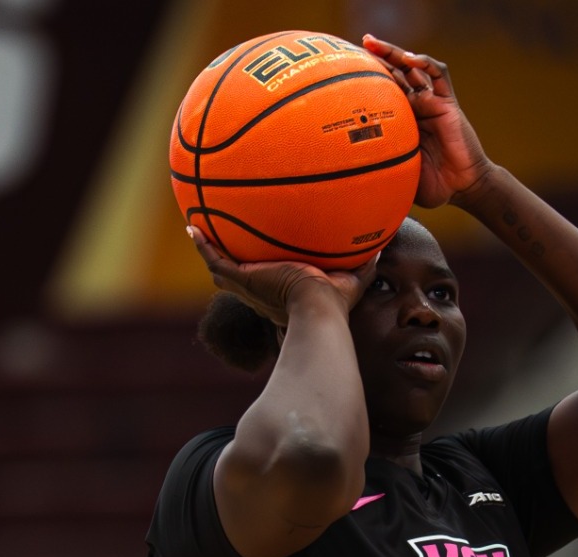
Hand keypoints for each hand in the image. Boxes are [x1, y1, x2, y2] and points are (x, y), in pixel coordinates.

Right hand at [187, 227, 378, 324]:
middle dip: (228, 260)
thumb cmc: (337, 302)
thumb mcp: (354, 276)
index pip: (267, 278)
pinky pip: (215, 259)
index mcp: (282, 291)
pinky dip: (203, 245)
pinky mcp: (242, 279)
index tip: (259, 256)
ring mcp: (248, 286)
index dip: (260, 268)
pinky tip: (193, 227)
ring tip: (197, 230)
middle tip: (220, 241)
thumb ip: (366, 259)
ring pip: (221, 269)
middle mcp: (261, 291)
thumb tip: (385, 241)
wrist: (318, 309)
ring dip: (209, 250)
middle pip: (238, 275)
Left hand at [362, 34, 494, 209]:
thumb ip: (379, 170)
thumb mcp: (398, 174)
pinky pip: (439, 75)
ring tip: (372, 43)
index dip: (365, 80)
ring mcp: (431, 102)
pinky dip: (425, 63)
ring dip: (393, 53)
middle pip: (393, 73)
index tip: (342, 71)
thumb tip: (347, 182)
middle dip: (375, 58)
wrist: (462, 188)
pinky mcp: (448, 103)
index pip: (381, 92)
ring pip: (412, 68)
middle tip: (356, 46)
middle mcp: (415, 107)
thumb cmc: (432, 185)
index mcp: (401, 121)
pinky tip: (410, 59)